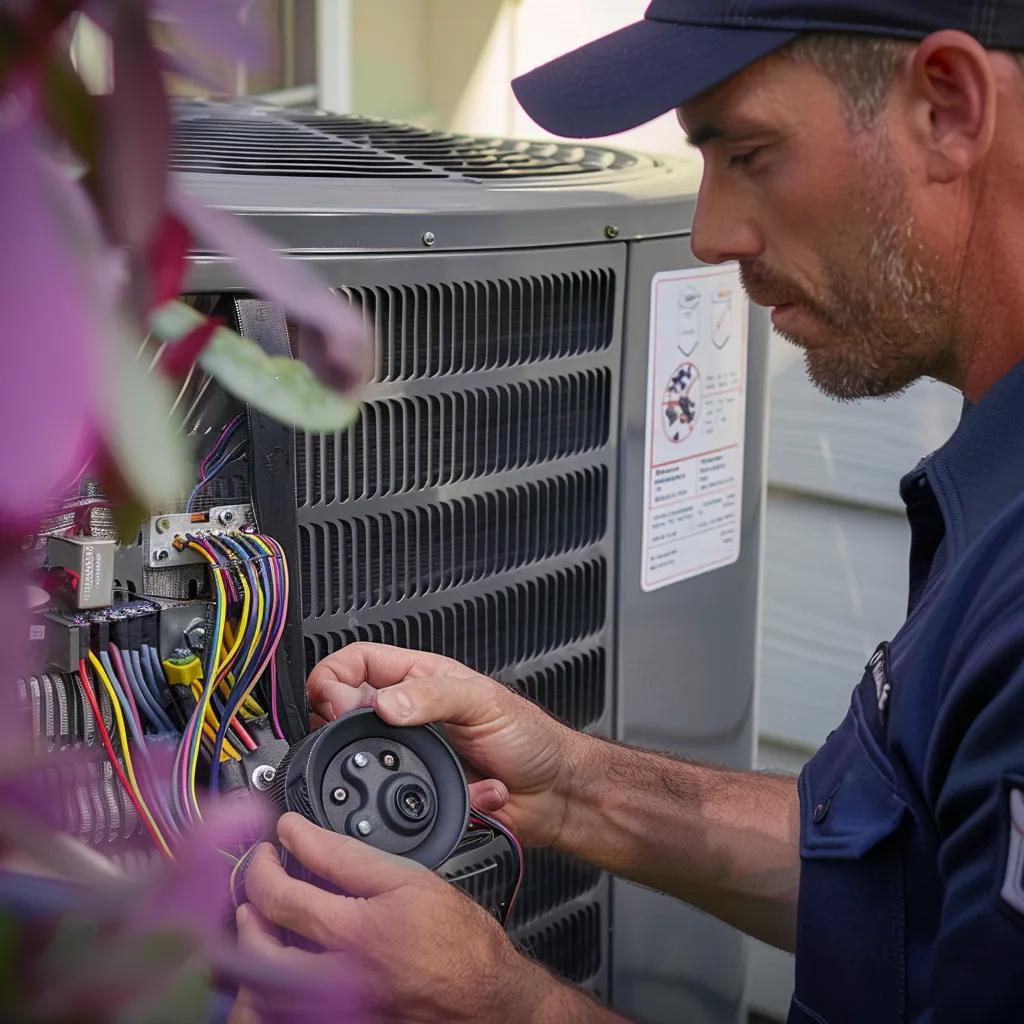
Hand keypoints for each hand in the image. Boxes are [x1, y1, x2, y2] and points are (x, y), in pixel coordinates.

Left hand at [237, 813, 563, 1023]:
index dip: (268, 856)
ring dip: (252, 944)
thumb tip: (304, 833)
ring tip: (261, 913)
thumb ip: (351, 854)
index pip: (283, 891)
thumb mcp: (410, 878)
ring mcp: (336, 1008)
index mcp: (354, 933)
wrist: (487, 996)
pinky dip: (273, 980)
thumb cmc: (460, 940)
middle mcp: (337, 977)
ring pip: (263, 985)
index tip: (277, 836)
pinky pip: (284, 1007)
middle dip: (249, 900)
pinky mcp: (342, 1022)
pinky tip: (284, 954)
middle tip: (261, 872)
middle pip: (259, 945)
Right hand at [307, 643, 584, 847]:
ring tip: (421, 769)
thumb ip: (433, 697)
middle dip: (349, 732)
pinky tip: (453, 791)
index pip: (355, 663)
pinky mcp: (414, 794)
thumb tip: (386, 703)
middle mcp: (407, 715)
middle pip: (344, 714)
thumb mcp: (482, 703)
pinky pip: (392, 801)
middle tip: (374, 744)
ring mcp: (408, 756)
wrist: (553, 795)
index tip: (330, 702)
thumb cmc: (530, 737)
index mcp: (418, 678)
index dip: (332, 678)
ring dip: (390, 771)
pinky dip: (419, 801)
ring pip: (362, 762)